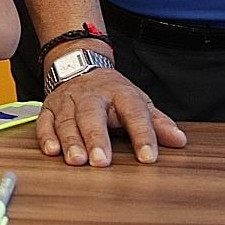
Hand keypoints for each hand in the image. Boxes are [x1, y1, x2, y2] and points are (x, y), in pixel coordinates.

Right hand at [37, 52, 186, 165]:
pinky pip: (45, 121)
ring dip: (70, 141)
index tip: (148, 157)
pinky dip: (46, 136)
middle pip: (93, 115)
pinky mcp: (49, 108)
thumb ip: (157, 122)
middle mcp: (92, 96)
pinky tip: (52, 151)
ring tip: (76, 161)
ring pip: (67, 120)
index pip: (134, 112)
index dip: (143, 135)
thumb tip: (179, 140)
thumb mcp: (137, 101)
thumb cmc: (111, 92)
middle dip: (96, 138)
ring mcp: (69, 101)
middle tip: (100, 162)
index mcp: (120, 93)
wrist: (78, 63)